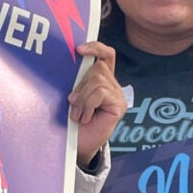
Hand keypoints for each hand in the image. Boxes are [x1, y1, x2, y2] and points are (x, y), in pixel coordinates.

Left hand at [69, 41, 126, 167]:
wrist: (79, 145)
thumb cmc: (74, 122)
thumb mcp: (74, 97)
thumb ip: (78, 82)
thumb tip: (72, 64)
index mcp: (101, 79)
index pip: (106, 55)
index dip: (95, 47)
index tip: (78, 50)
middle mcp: (112, 85)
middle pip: (97, 68)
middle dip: (81, 85)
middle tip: (73, 103)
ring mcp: (117, 94)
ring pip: (97, 80)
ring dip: (83, 97)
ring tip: (78, 113)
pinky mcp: (119, 105)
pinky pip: (100, 92)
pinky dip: (88, 104)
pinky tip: (86, 117)